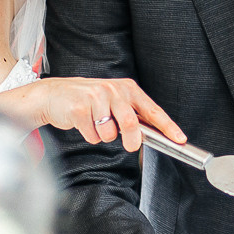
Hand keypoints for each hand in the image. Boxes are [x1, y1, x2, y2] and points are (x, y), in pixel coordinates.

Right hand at [0, 77, 184, 152]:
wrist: (54, 95)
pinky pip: (93, 136)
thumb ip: (133, 115)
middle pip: (132, 123)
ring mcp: (96, 98)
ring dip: (104, 136)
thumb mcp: (114, 101)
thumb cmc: (88, 100)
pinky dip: (89, 136)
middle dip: (132, 140)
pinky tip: (83, 123)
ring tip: (95, 124)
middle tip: (129, 145)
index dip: (168, 126)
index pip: (152, 110)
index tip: (179, 139)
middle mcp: (114, 90)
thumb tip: (153, 134)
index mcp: (127, 88)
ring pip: (110, 133)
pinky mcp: (80, 108)